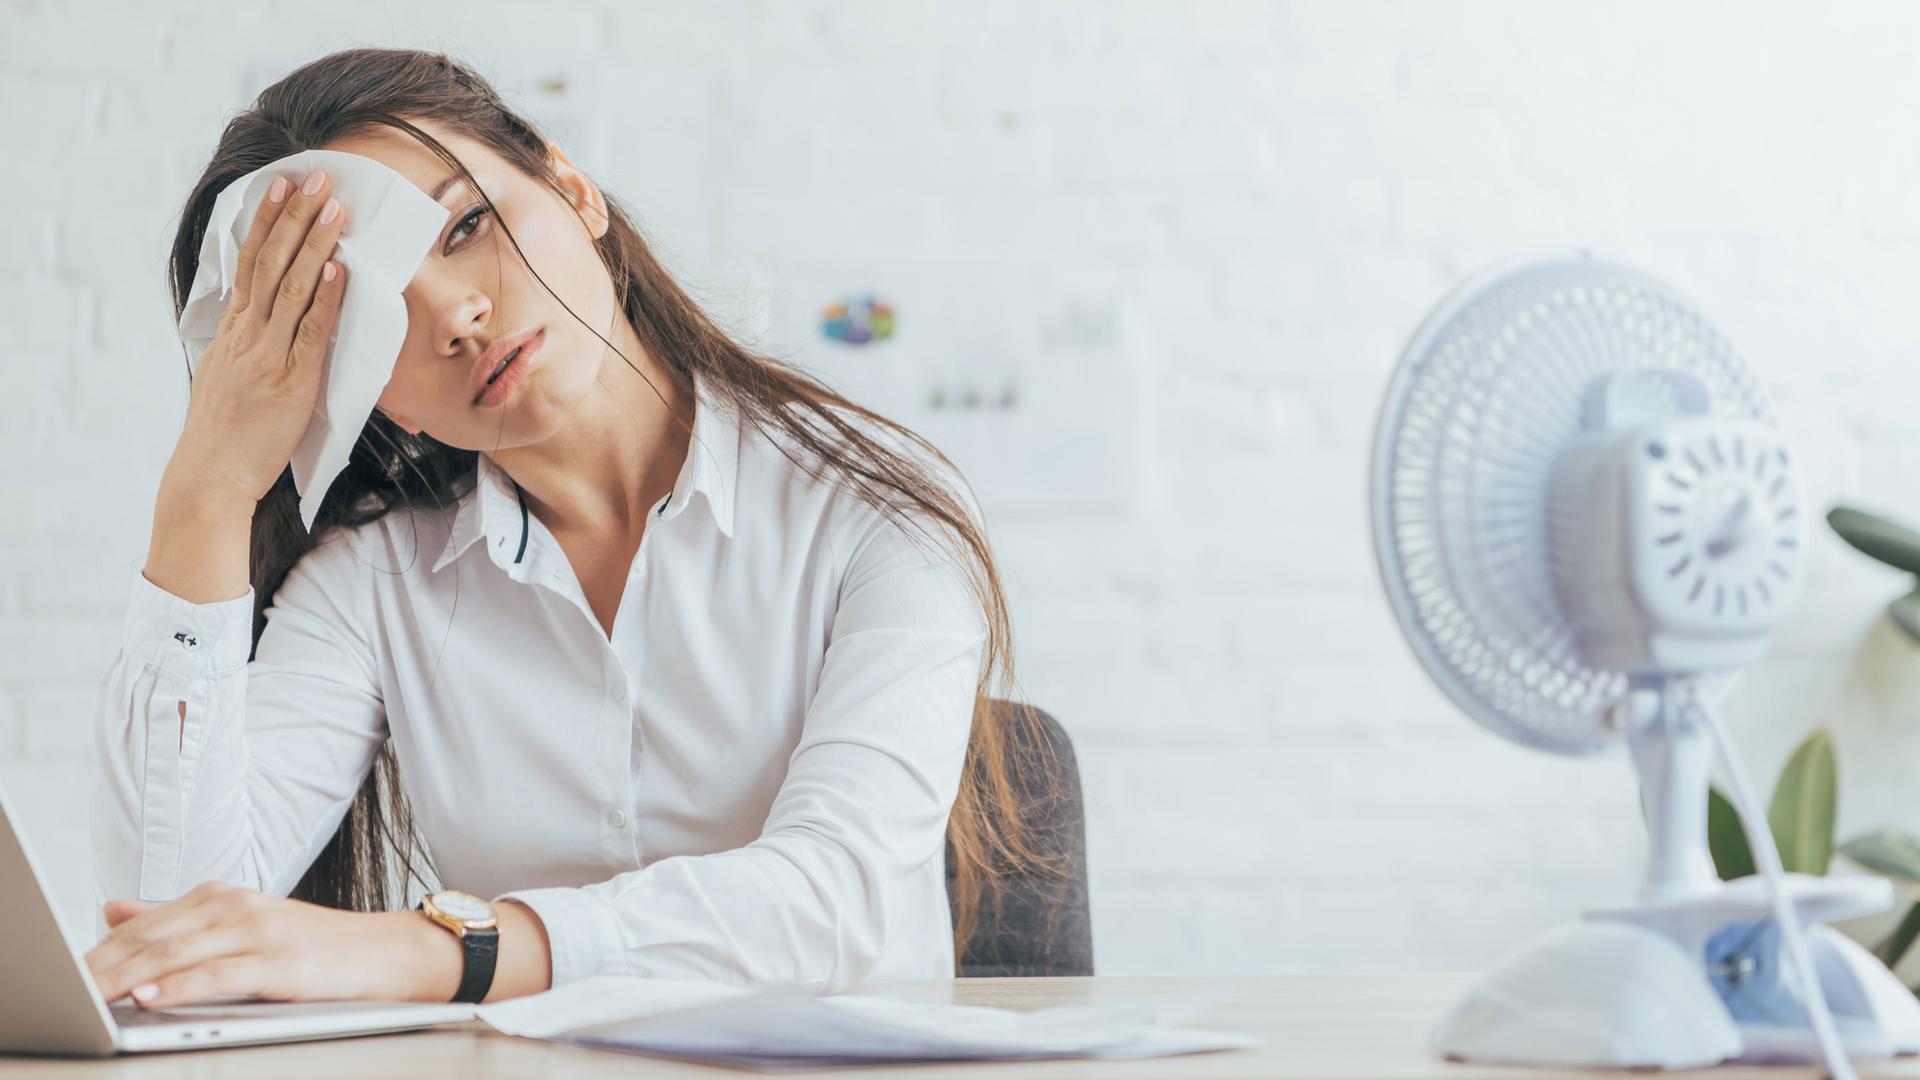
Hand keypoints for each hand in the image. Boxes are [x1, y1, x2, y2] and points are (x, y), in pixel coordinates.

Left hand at [85, 880, 439, 1007]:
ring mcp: (257, 931)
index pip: (142, 924)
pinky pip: (218, 974)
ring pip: (175, 955)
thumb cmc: (312, 947)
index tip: (64, 972)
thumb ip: (176, 918)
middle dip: (100, 965)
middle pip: (150, 938)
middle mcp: (233, 906)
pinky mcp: (278, 961)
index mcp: (219, 896)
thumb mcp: (240, 925)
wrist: (383, 953)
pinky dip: (178, 986)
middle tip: (64, 986)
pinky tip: (148, 997)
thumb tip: (113, 908)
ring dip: (125, 977)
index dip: (98, 949)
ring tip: (88, 994)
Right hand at [169, 167, 349, 508]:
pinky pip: (311, 332)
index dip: (267, 221)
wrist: (210, 475)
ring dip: (314, 243)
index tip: (280, 186)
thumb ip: (245, 343)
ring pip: (291, 287)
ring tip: (334, 207)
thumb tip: (259, 318)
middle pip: (270, 262)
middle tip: (315, 177)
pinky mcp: (291, 381)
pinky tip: (336, 269)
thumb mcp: (226, 375)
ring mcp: (267, 355)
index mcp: (233, 330)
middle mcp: (247, 334)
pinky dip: (324, 298)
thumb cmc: (225, 433)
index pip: (250, 262)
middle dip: (294, 217)